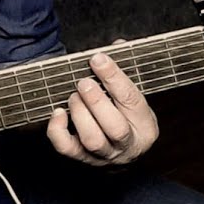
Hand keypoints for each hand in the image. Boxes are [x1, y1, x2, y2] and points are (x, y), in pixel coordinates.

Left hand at [45, 51, 158, 165]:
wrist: (119, 147)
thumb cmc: (124, 113)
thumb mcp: (131, 93)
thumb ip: (124, 68)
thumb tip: (116, 45)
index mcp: (145, 125)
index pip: (132, 100)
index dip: (114, 77)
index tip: (98, 59)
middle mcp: (127, 144)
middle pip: (115, 128)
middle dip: (97, 101)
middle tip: (84, 82)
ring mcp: (105, 155)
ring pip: (92, 140)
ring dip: (80, 114)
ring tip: (73, 96)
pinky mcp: (82, 158)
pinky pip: (67, 148)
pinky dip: (58, 130)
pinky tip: (58, 112)